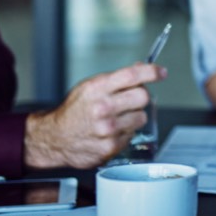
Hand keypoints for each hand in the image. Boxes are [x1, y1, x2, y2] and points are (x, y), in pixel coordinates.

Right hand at [23, 62, 165, 169]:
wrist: (54, 138)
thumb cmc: (73, 111)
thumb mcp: (90, 87)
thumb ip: (116, 79)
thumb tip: (141, 68)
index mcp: (97, 88)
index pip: (132, 75)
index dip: (151, 72)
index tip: (161, 73)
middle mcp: (103, 107)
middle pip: (143, 97)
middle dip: (141, 97)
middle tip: (131, 101)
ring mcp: (108, 129)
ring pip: (141, 117)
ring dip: (134, 117)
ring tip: (118, 118)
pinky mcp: (110, 147)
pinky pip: (132, 135)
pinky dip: (126, 133)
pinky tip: (111, 132)